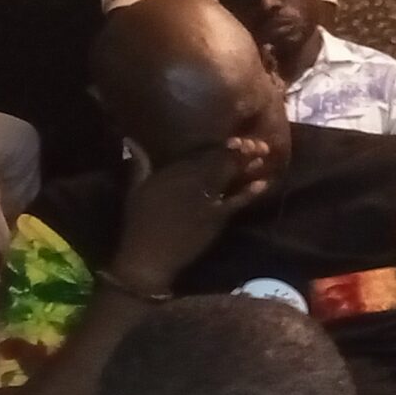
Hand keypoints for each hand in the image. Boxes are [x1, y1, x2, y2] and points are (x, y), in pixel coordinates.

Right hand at [113, 139, 273, 291]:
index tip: (235, 137)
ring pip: (229, 175)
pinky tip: (263, 183)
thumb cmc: (139, 223)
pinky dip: (250, 192)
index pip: (198, 152)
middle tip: (255, 142)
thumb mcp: (136, 190)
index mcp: (169, 172)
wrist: (148, 256)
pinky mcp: (214, 216)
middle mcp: (188, 180)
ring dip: (247, 164)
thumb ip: (139, 165)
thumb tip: (132, 141)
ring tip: (263, 153)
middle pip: (217, 159)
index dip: (219, 144)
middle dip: (238, 150)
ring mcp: (203, 198)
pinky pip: (236, 201)